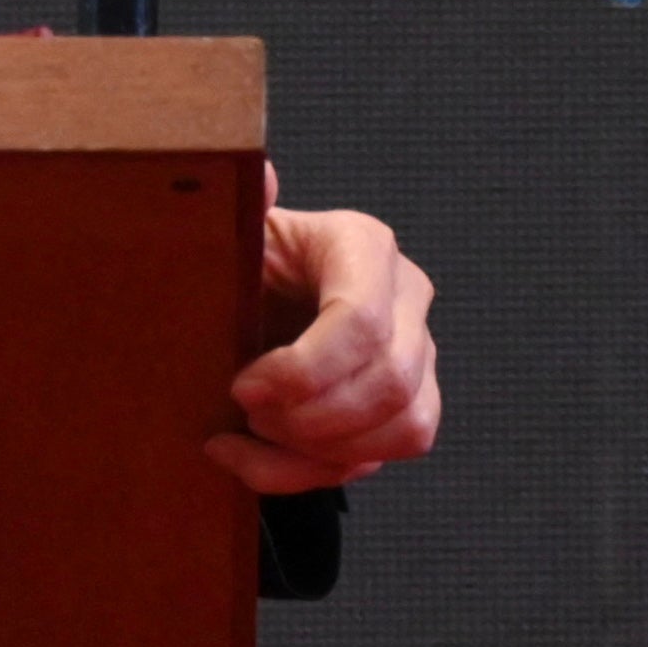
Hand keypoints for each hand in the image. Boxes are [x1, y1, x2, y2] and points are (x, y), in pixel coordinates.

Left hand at [207, 162, 441, 495]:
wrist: (241, 290)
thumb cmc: (235, 258)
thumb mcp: (230, 227)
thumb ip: (243, 201)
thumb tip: (261, 175)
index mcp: (361, 245)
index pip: (361, 321)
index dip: (303, 370)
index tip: (242, 387)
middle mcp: (405, 298)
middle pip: (389, 382)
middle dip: (309, 416)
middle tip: (244, 413)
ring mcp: (417, 354)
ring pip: (404, 426)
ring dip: (319, 448)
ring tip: (249, 435)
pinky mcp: (406, 405)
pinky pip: (385, 457)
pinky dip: (313, 471)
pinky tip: (255, 458)